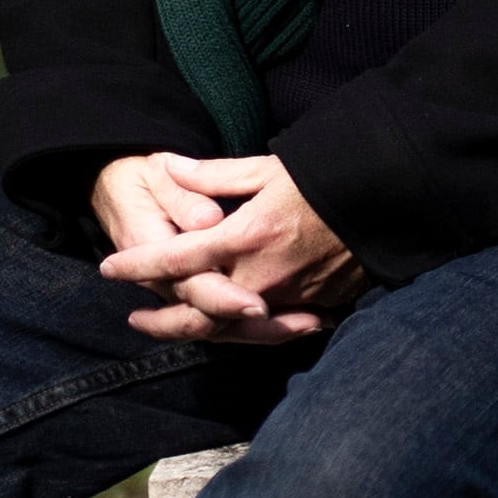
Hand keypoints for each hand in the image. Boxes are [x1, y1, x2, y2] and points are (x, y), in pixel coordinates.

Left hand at [88, 153, 356, 342]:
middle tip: (135, 319)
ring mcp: (288, 296)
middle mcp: (262, 274)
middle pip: (198, 313)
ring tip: (171, 328)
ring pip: (231, 329)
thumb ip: (214, 175)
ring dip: (197, 330)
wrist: (389, 199)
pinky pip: (268, 328)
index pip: (177, 258)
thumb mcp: (268, 168)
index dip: (138, 265)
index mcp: (246, 235)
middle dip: (162, 321)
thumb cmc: (326, 177)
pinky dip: (241, 331)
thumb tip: (169, 166)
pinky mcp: (314, 305)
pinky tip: (226, 328)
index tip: (109, 268)